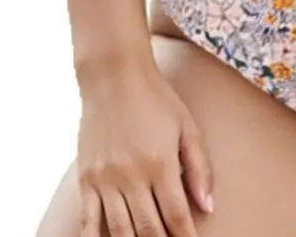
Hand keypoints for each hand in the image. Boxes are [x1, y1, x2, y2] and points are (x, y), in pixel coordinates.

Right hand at [76, 60, 214, 236]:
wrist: (114, 75)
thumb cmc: (156, 98)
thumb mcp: (187, 126)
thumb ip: (200, 167)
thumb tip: (209, 206)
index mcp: (161, 163)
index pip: (177, 215)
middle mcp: (132, 175)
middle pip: (149, 228)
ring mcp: (106, 179)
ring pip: (120, 231)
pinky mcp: (86, 178)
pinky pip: (88, 221)